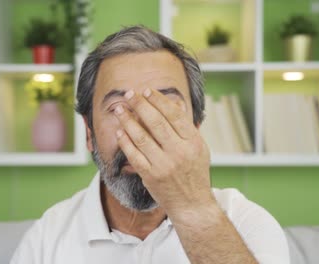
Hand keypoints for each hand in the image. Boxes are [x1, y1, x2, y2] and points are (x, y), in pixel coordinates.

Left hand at [113, 88, 213, 220]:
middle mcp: (179, 152)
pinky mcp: (151, 176)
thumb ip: (187, 127)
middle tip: (129, 94)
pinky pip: (134, 155)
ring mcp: (164, 165)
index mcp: (193, 142)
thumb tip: (174, 103)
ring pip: (141, 137)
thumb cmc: (195, 173)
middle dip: (140, 105)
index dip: (158, 100)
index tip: (147, 91)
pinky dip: (125, 142)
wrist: (192, 204)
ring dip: (128, 121)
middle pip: (156, 122)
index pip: (174, 115)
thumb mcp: (199, 148)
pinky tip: (119, 131)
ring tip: (120, 109)